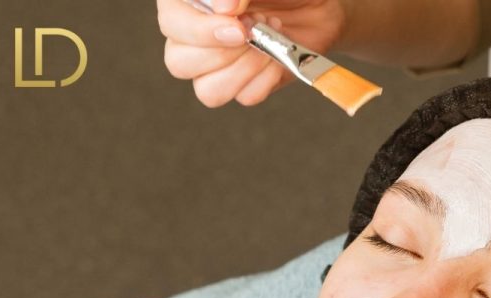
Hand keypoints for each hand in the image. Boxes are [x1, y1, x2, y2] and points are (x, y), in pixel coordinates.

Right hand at [157, 0, 345, 106]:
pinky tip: (278, 56)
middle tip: (257, 27)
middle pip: (179, 62)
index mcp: (187, 2)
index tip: (238, 28)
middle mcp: (194, 34)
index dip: (201, 31)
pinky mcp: (245, 83)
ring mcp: (217, 64)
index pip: (172, 22)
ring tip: (268, 42)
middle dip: (224, 52)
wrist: (318, 4)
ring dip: (244, 70)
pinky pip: (244, 96)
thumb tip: (223, 8)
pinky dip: (266, 78)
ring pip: (207, 90)